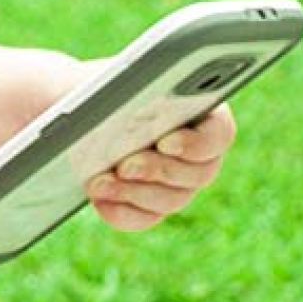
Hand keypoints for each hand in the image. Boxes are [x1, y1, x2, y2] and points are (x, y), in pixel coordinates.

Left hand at [86, 101, 236, 230]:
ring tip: (100, 182)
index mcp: (203, 113)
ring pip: (170, 200)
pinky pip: (143, 217)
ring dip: (133, 192)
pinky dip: (120, 210)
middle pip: (197, 174)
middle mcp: (198, 154)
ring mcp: (179, 184)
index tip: (165, 143)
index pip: (219, 134)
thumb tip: (134, 105)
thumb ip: (137, 91)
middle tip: (125, 166)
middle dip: (157, 170)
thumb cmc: (107, 88)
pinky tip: (99, 199)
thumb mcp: (118, 84)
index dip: (196, 144)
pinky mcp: (151, 206)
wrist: (83, 110)